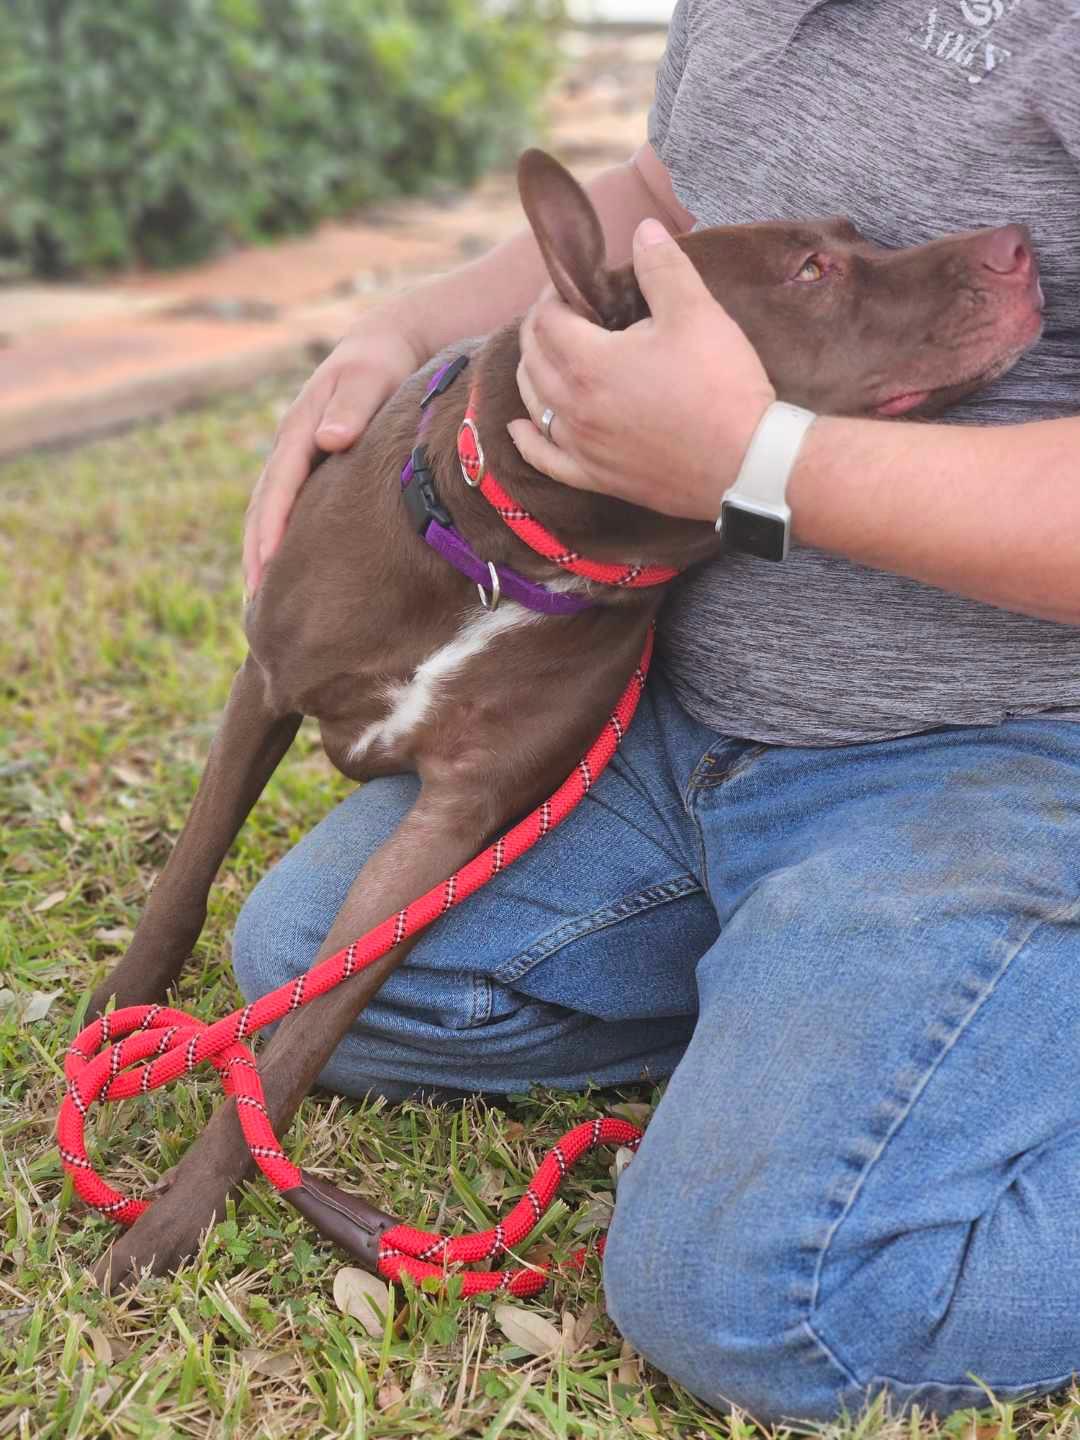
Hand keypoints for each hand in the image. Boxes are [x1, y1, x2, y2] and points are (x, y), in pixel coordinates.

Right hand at [244, 322, 422, 594]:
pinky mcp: (312, 466)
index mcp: (301, 429)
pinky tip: (286, 570)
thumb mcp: (369, 377)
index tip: (267, 569)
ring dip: (261, 553)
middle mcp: (292, 446)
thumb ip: (352, 406)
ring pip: (270, 512)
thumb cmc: (381, 364)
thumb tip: (329, 439)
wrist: (383, 347)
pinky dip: (280, 539)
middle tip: (255, 604)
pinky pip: (288, 508)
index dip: (272, 529)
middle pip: (264, 507)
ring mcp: (298, 458)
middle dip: (256, 554)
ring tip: (260, 599)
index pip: (280, 487)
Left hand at [510, 218, 774, 520]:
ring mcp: (581, 446)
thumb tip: (643, 230)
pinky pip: (545, 459)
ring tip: (544, 354)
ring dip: (532, 372)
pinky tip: (519, 428)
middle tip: (564, 313)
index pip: (547, 318)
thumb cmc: (722, 385)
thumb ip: (662, 267)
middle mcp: (573, 406)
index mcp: (588, 362)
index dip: (555, 293)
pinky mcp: (596, 477)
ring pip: (534, 404)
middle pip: (533, 358)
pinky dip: (527, 440)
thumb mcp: (696, 312)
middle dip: (540, 328)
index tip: (577, 285)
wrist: (746, 463)